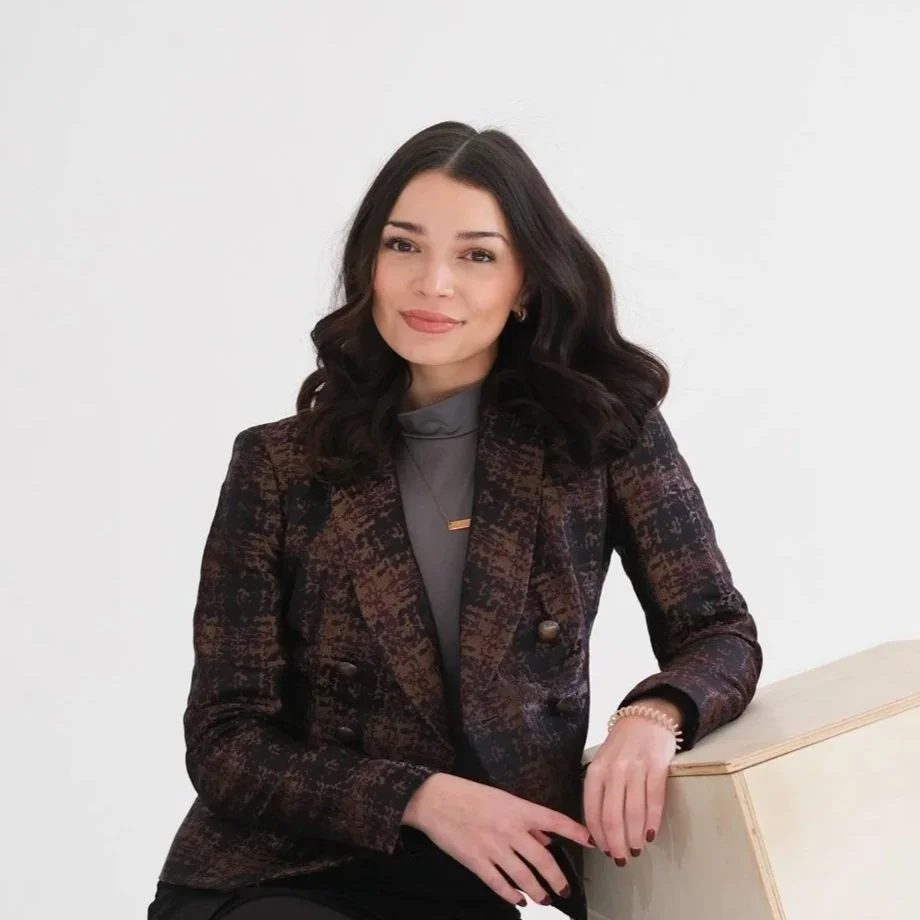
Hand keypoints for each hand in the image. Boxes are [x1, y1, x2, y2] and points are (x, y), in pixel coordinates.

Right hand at [402, 772, 594, 907]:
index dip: (575, 832)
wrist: (436, 799)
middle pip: (542, 859)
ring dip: (538, 891)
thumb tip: (546, 837)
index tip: (592, 842)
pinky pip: (499, 884)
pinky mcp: (476, 862)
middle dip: (557, 878)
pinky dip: (511, 895)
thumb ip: (526, 819)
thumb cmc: (469, 795)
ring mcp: (493, 848)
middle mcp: (509, 829)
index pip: (554, 821)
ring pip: (524, 876)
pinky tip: (518, 900)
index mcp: (518, 809)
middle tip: (564, 889)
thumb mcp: (502, 799)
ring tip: (545, 899)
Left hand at [582, 698, 679, 865]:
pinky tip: (651, 834)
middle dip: (616, 843)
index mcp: (595, 771)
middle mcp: (613, 769)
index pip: (592, 811)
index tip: (603, 850)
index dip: (598, 836)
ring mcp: (635, 767)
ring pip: (633, 812)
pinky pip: (654, 800)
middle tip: (621, 858)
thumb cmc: (621, 748)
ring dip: (634, 837)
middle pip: (612, 816)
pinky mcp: (657, 766)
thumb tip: (599, 830)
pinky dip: (652, 821)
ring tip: (636, 849)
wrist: (645, 719)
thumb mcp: (602, 765)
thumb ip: (600, 792)